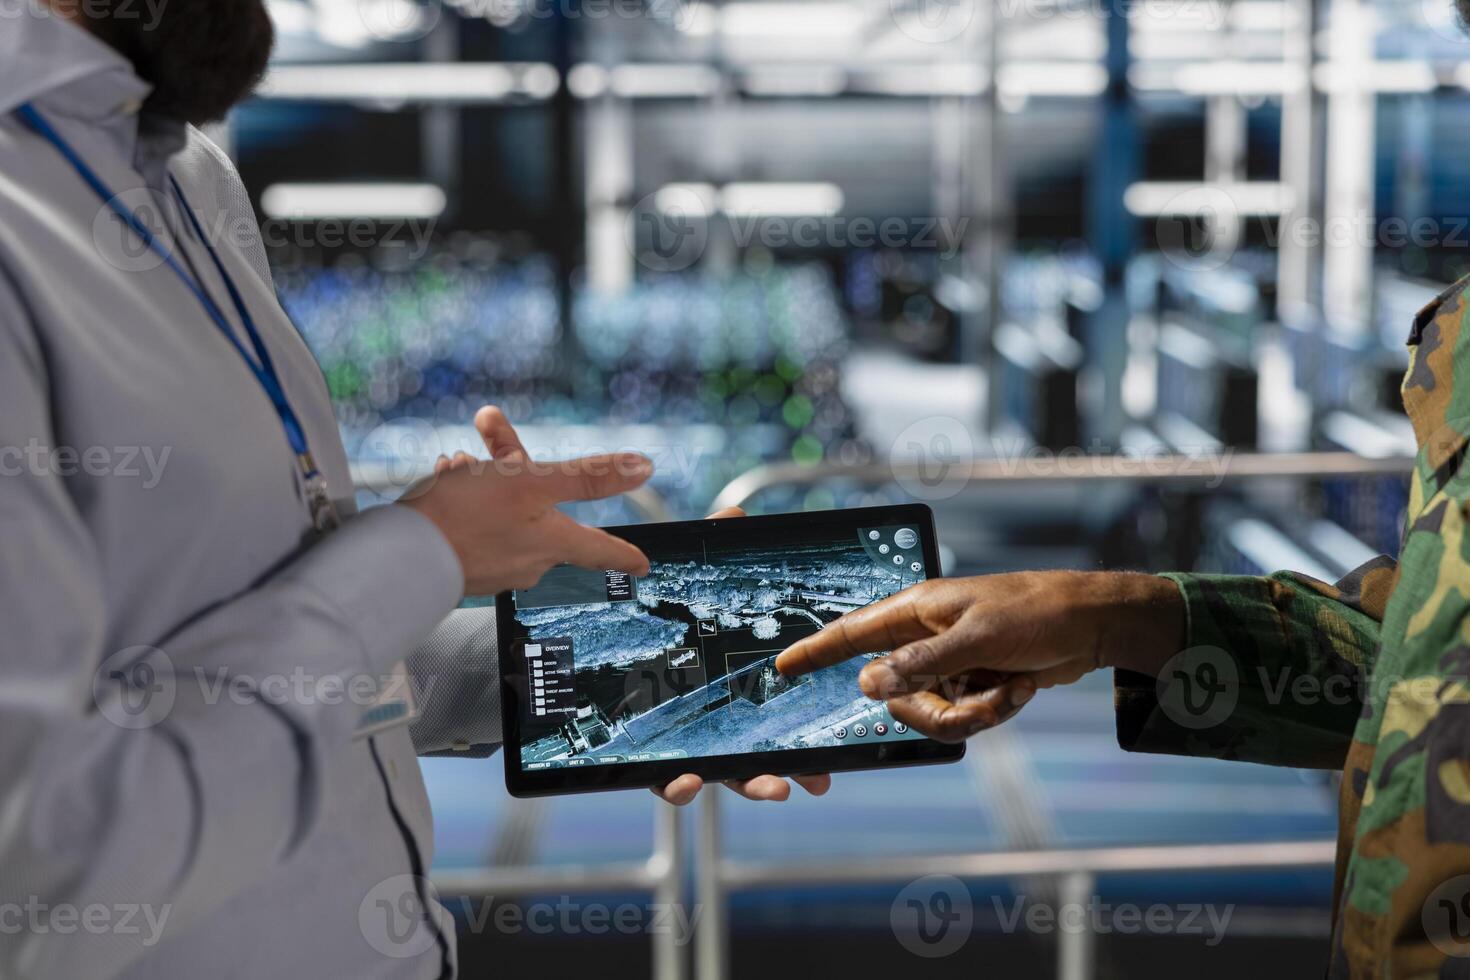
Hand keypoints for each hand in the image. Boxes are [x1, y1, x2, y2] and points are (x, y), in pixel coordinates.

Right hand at [399, 406, 651, 595]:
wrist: (402, 554)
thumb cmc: (467, 517)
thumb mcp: (533, 482)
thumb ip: (588, 476)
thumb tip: (643, 469)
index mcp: (553, 543)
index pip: (600, 550)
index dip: (624, 554)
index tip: (642, 565)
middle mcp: (529, 560)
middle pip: (540, 508)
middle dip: (514, 463)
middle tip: (487, 424)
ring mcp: (494, 564)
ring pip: (503, 509)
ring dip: (481, 477)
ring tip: (455, 463)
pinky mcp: (463, 564)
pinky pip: (475, 522)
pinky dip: (462, 496)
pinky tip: (442, 479)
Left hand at [651, 505, 832, 806]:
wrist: (580, 643)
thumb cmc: (644, 619)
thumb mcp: (679, 586)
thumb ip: (709, 556)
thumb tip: (736, 513)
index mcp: (727, 693)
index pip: (771, 723)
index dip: (802, 747)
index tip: (827, 762)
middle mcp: (706, 727)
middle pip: (754, 759)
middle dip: (788, 773)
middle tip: (811, 780)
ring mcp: (675, 746)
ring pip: (716, 775)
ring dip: (745, 785)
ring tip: (766, 786)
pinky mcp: (638, 759)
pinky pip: (657, 779)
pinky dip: (676, 785)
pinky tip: (686, 780)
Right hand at [774, 571, 1184, 742]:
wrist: (1093, 626)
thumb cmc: (1037, 612)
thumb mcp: (978, 637)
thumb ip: (920, 662)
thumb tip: (868, 684)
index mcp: (916, 610)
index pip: (851, 633)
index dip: (815, 650)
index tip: (782, 668)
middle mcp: (925, 637)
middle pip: (895, 695)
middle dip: (938, 709)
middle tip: (979, 699)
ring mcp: (949, 663)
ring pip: (929, 712)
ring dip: (973, 713)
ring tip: (1011, 692)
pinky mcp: (972, 683)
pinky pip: (960, 717)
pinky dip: (991, 712)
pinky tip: (1019, 691)